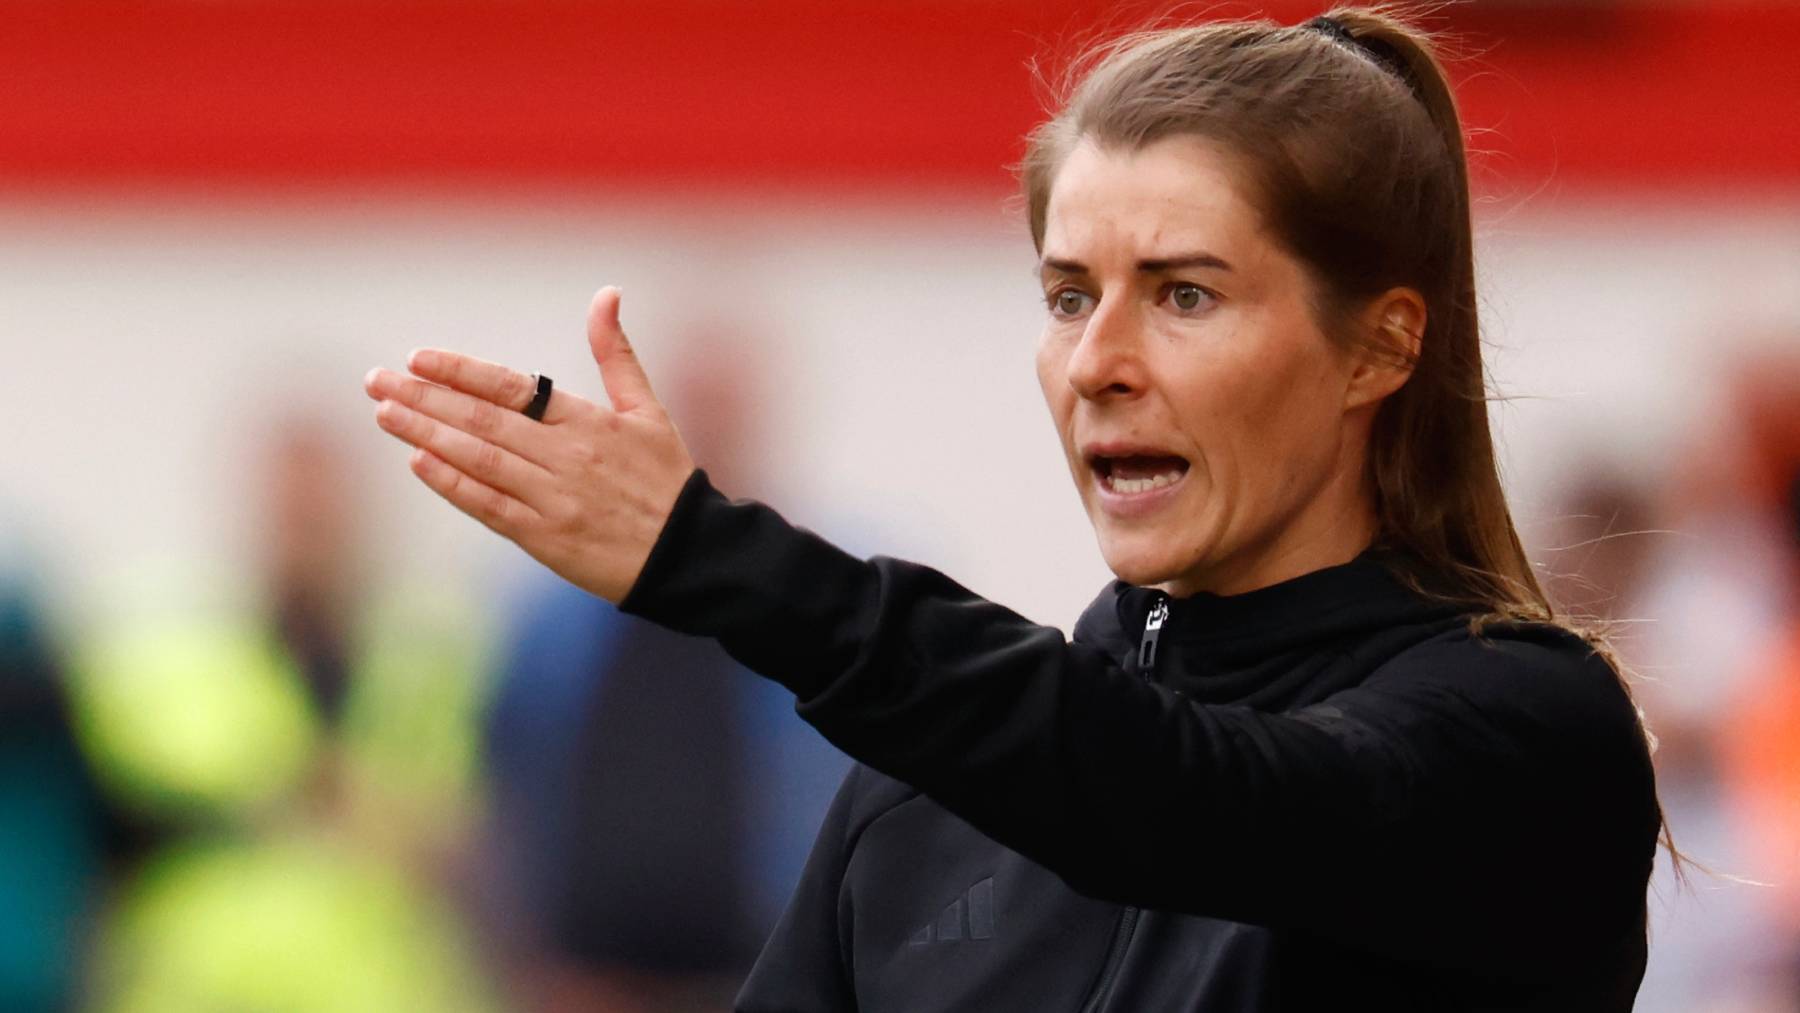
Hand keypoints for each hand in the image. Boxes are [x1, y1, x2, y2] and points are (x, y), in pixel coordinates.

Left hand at [363, 287, 694, 602]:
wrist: (688, 554)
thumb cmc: (665, 479)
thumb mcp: (647, 410)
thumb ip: (617, 354)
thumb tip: (607, 294)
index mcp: (588, 421)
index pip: (512, 387)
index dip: (461, 371)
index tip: (418, 359)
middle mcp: (566, 456)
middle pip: (483, 420)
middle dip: (423, 398)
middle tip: (377, 380)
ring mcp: (553, 498)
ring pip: (478, 459)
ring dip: (425, 434)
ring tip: (384, 414)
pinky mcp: (545, 538)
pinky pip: (489, 506)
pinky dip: (452, 484)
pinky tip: (419, 462)